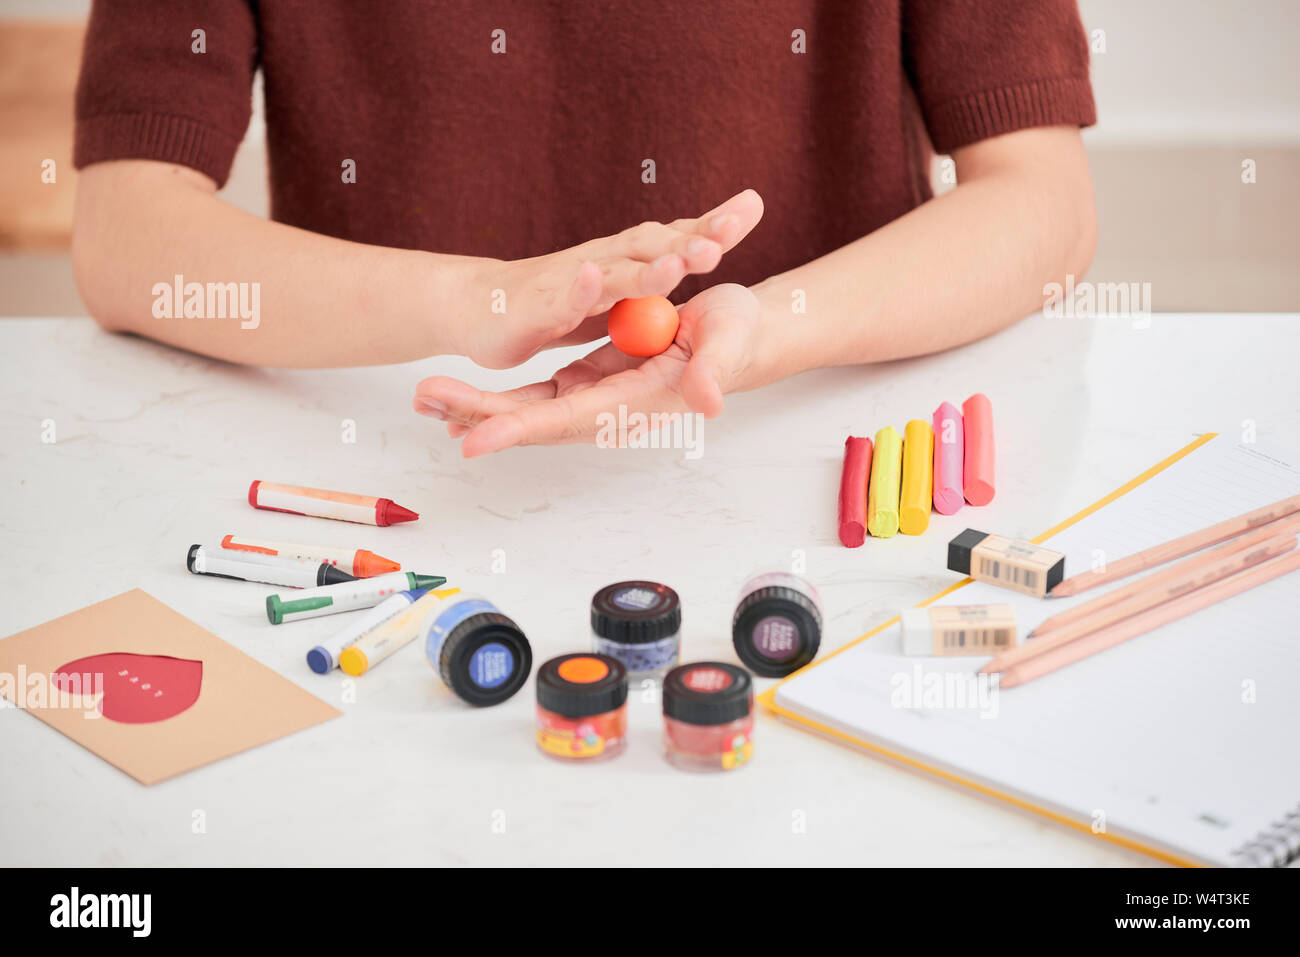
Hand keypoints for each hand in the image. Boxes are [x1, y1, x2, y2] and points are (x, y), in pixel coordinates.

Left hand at [414, 283, 787, 455]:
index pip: (569, 418)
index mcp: (636, 400)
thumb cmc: (739, 335)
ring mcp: (597, 394)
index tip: (475, 439)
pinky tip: (462, 399)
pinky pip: (538, 396)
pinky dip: (499, 399)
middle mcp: (609, 406)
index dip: (521, 429)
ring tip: (425, 397)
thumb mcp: (730, 340)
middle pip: (534, 419)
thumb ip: (716, 370)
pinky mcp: (591, 378)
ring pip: (528, 410)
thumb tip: (709, 401)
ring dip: (477, 407)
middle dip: (479, 414)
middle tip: (425, 399)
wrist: (741, 334)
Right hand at [452, 190, 763, 369]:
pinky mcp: (541, 306)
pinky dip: (578, 287)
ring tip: (680, 261)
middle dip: (689, 240)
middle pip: (652, 244)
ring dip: (647, 266)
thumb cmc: (555, 300)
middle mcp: (603, 261)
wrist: (482, 305)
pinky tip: (593, 277)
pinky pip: (562, 296)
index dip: (712, 224)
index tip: (751, 207)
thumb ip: (659, 279)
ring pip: (615, 271)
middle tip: (727, 236)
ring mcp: (572, 281)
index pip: (675, 237)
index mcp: (626, 261)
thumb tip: (707, 254)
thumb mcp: (618, 295)